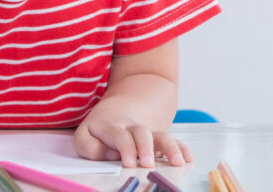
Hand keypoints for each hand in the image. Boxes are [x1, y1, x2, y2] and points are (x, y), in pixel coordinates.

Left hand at [74, 112, 191, 167]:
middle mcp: (131, 127)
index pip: (118, 135)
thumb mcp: (84, 137)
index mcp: (110, 126)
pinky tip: (188, 157)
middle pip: (141, 132)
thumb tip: (112, 156)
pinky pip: (171, 139)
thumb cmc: (98, 130)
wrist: (118, 108)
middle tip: (148, 164)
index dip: (125, 147)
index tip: (129, 163)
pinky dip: (181, 147)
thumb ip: (91, 148)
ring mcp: (146, 132)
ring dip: (169, 148)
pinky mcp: (157, 137)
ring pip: (159, 135)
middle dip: (146, 147)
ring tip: (178, 162)